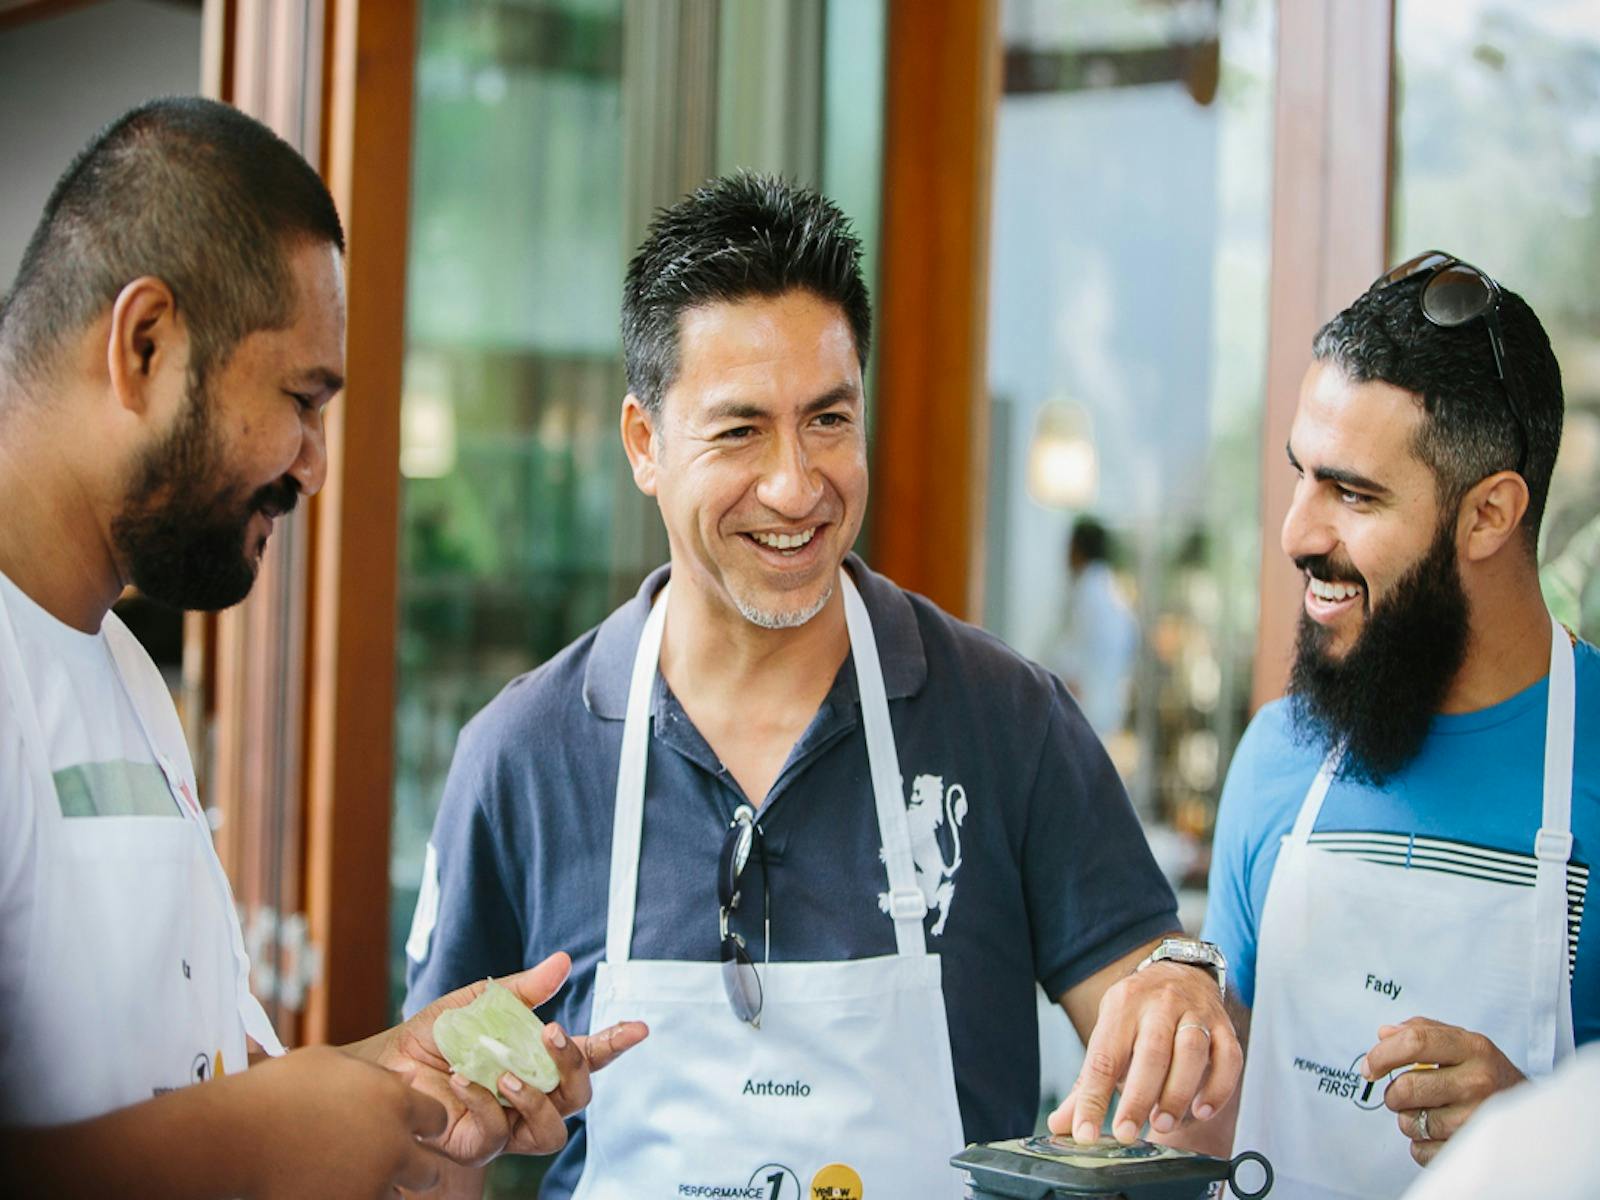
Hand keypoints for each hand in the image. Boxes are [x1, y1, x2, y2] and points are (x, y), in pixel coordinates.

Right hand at [236, 1044, 446, 1198]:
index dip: (422, 1125)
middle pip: (430, 1170)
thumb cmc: (279, 1090)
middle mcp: (393, 1145)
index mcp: (395, 1102)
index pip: (437, 1119)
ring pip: (399, 1196)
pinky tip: (331, 1187)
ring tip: (349, 1175)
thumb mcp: (333, 1064)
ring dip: (382, 1188)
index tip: (409, 1129)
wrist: (237, 1134)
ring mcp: (372, 1182)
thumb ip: (376, 1076)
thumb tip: (407, 1080)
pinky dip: (356, 1199)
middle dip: (412, 1169)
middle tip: (384, 1164)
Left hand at [354, 952, 648, 1166]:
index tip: (638, 1027)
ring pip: (554, 1128)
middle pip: (579, 1094)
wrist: (387, 1066)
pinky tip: (463, 1080)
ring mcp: (510, 1124)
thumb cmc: (434, 1037)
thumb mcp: (479, 1003)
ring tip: (504, 1074)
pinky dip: (484, 1103)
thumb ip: (522, 989)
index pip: (586, 1055)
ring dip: (535, 1098)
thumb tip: (562, 962)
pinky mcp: (483, 1145)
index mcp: (537, 1058)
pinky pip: (501, 1133)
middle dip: (572, 1064)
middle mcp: (532, 1094)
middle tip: (550, 1035)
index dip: (614, 1043)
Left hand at [1047, 962, 1241, 1144]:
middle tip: (1127, 1133)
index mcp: (1122, 1006)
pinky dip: (1218, 1088)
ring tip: (1162, 1124)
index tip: (1085, 1133)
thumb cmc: (1138, 1015)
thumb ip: (1087, 1083)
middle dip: (1138, 1097)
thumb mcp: (1108, 1035)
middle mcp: (1159, 1004)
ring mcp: (1196, 1013)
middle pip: (1150, 1052)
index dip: (1093, 1098)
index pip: (1104, 1056)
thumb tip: (1061, 1124)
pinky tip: (1200, 1111)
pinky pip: (1229, 1058)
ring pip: (1191, 1052)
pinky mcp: (1224, 1027)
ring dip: (1177, 1093)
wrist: (1180, 973)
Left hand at [1363, 1017, 1525, 1166]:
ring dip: (1408, 1119)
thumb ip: (1421, 1030)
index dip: (1382, 1054)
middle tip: (1403, 1094)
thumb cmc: (1485, 1074)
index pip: (1415, 1041)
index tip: (1370, 1068)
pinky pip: (1421, 1151)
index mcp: (1473, 1048)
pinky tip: (1438, 1133)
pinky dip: (1420, 1144)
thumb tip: (1384, 1034)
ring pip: (1410, 1122)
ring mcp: (1478, 1119)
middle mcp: (1478, 1081)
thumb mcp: (1462, 1042)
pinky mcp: (1473, 1151)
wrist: (1531, 1114)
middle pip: (1406, 1087)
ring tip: (1429, 1112)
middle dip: (1394, 1094)